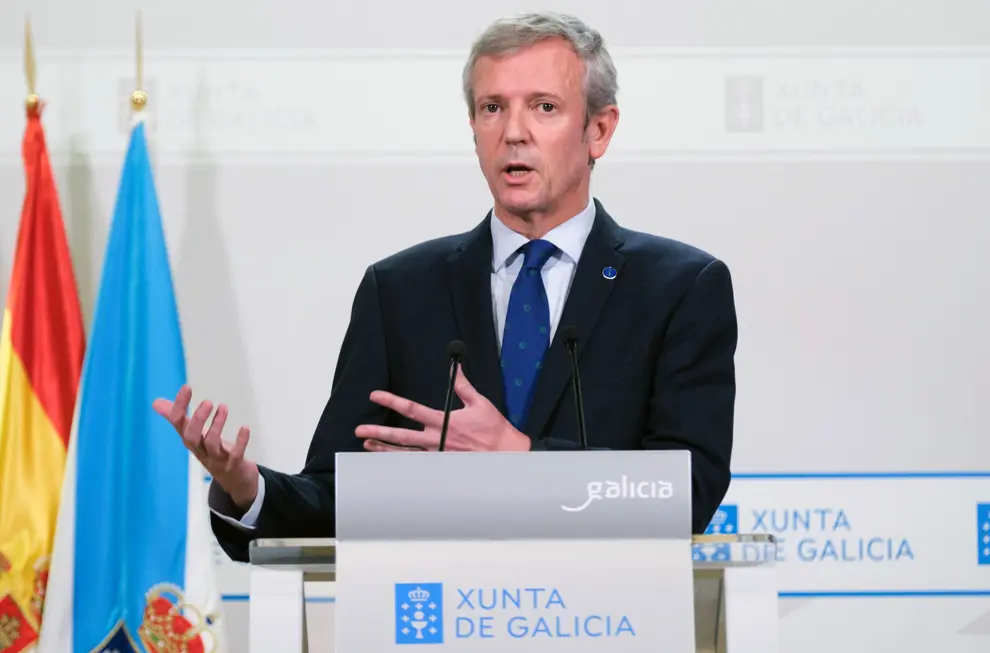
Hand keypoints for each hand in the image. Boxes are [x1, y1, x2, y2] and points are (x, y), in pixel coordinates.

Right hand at [152, 385, 259, 508]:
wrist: (234, 479)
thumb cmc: (212, 452)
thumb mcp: (195, 435)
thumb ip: (178, 419)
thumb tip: (156, 403)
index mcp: (190, 440)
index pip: (178, 424)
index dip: (179, 406)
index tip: (187, 387)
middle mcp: (200, 450)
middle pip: (191, 438)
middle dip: (197, 420)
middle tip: (207, 401)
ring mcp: (216, 459)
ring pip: (212, 444)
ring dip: (218, 425)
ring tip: (223, 407)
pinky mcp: (233, 465)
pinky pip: (235, 455)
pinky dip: (240, 442)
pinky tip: (245, 428)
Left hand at [355, 368, 530, 451]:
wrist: (507, 455)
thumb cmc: (495, 430)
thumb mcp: (480, 403)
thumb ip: (463, 386)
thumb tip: (455, 368)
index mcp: (444, 422)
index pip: (412, 409)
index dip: (392, 400)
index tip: (376, 395)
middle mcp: (437, 440)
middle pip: (401, 436)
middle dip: (379, 431)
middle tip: (360, 429)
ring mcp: (437, 455)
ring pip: (405, 453)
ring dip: (384, 449)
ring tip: (367, 444)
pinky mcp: (442, 466)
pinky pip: (416, 465)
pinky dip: (400, 463)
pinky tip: (388, 461)